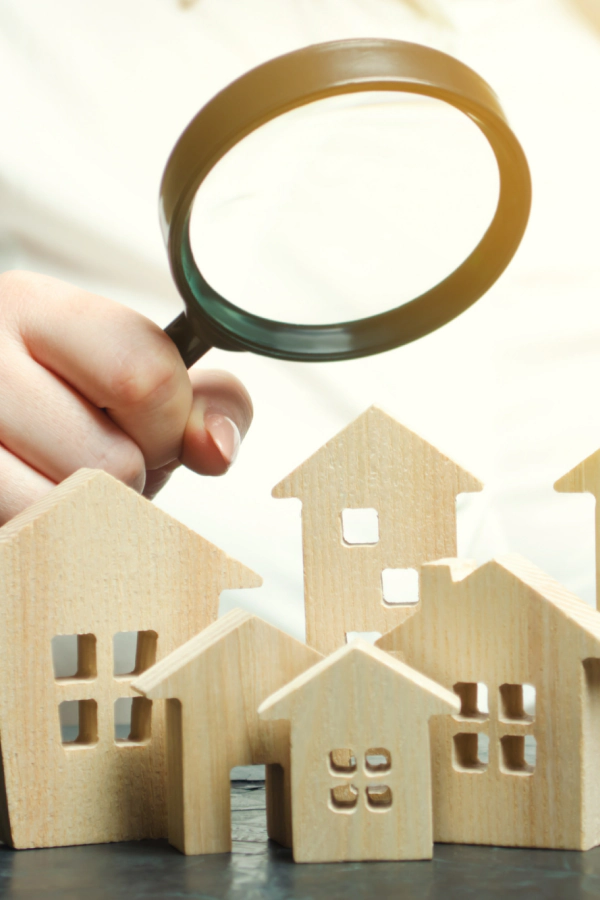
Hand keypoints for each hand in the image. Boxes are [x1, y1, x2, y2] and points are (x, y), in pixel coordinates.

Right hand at [0, 270, 252, 523]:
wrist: (0, 441)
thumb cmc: (66, 418)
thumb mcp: (137, 394)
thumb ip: (203, 406)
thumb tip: (216, 449)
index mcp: (36, 308)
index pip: (146, 376)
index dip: (168, 426)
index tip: (151, 430)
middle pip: (113, 458)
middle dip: (128, 479)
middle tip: (95, 461)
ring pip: (69, 508)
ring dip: (88, 515)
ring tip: (61, 483)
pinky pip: (29, 532)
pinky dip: (48, 538)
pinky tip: (31, 501)